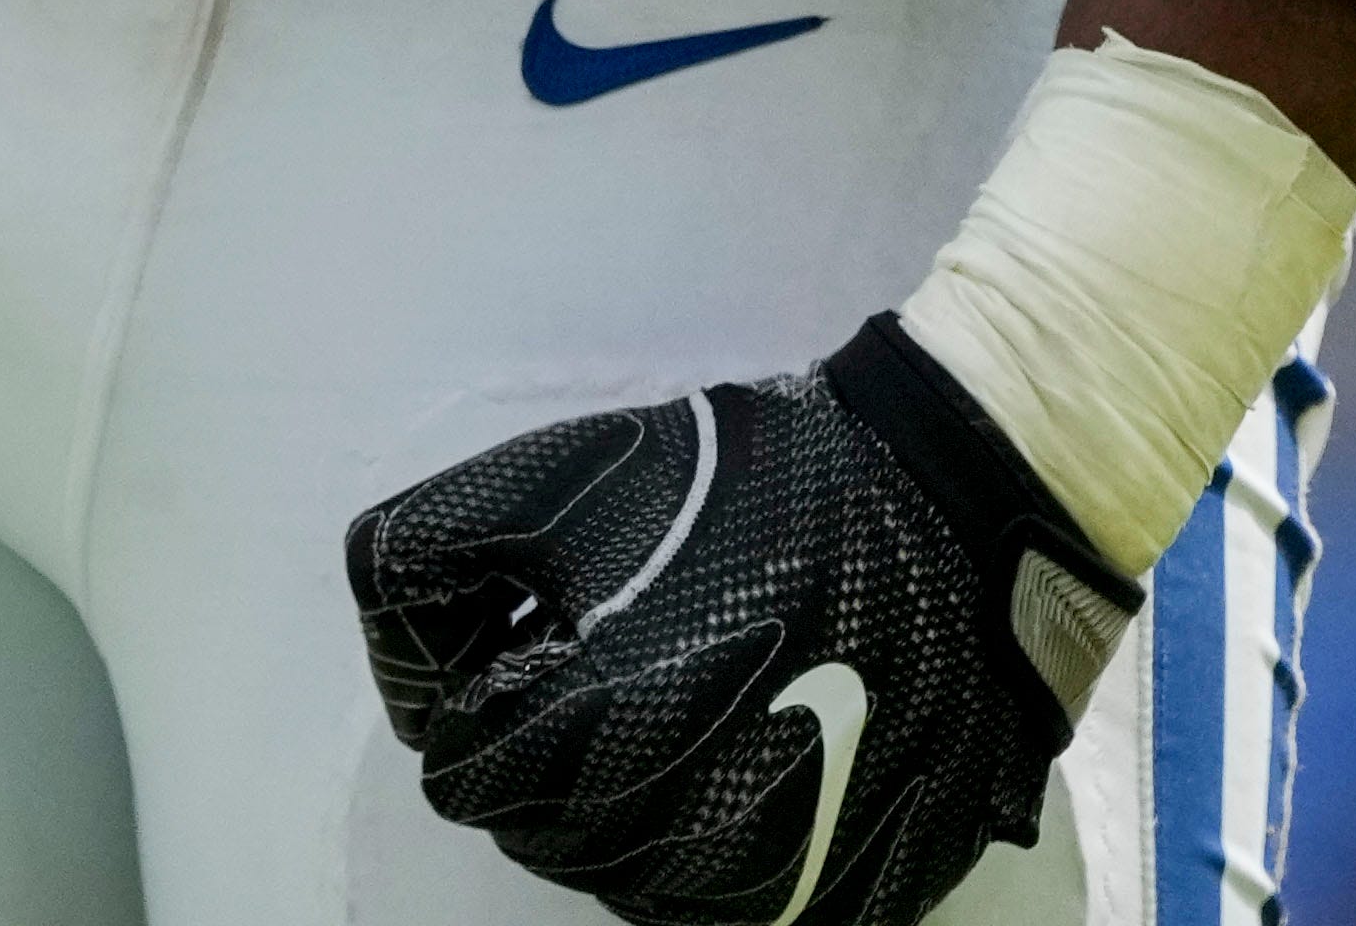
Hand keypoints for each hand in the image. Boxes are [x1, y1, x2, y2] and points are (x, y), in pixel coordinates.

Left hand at [345, 317, 1135, 925]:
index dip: (476, 702)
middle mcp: (684, 831)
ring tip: (668, 708)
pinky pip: (726, 905)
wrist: (956, 510)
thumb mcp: (564, 473)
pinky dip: (708, 848)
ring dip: (617, 810)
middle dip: (537, 759)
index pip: (464, 772)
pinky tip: (736, 760)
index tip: (522, 650)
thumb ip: (437, 553)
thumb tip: (399, 651)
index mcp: (603, 724)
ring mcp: (774, 881)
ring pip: (627, 882)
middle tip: (597, 671)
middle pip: (538, 834)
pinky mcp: (846, 902)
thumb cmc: (759, 482)